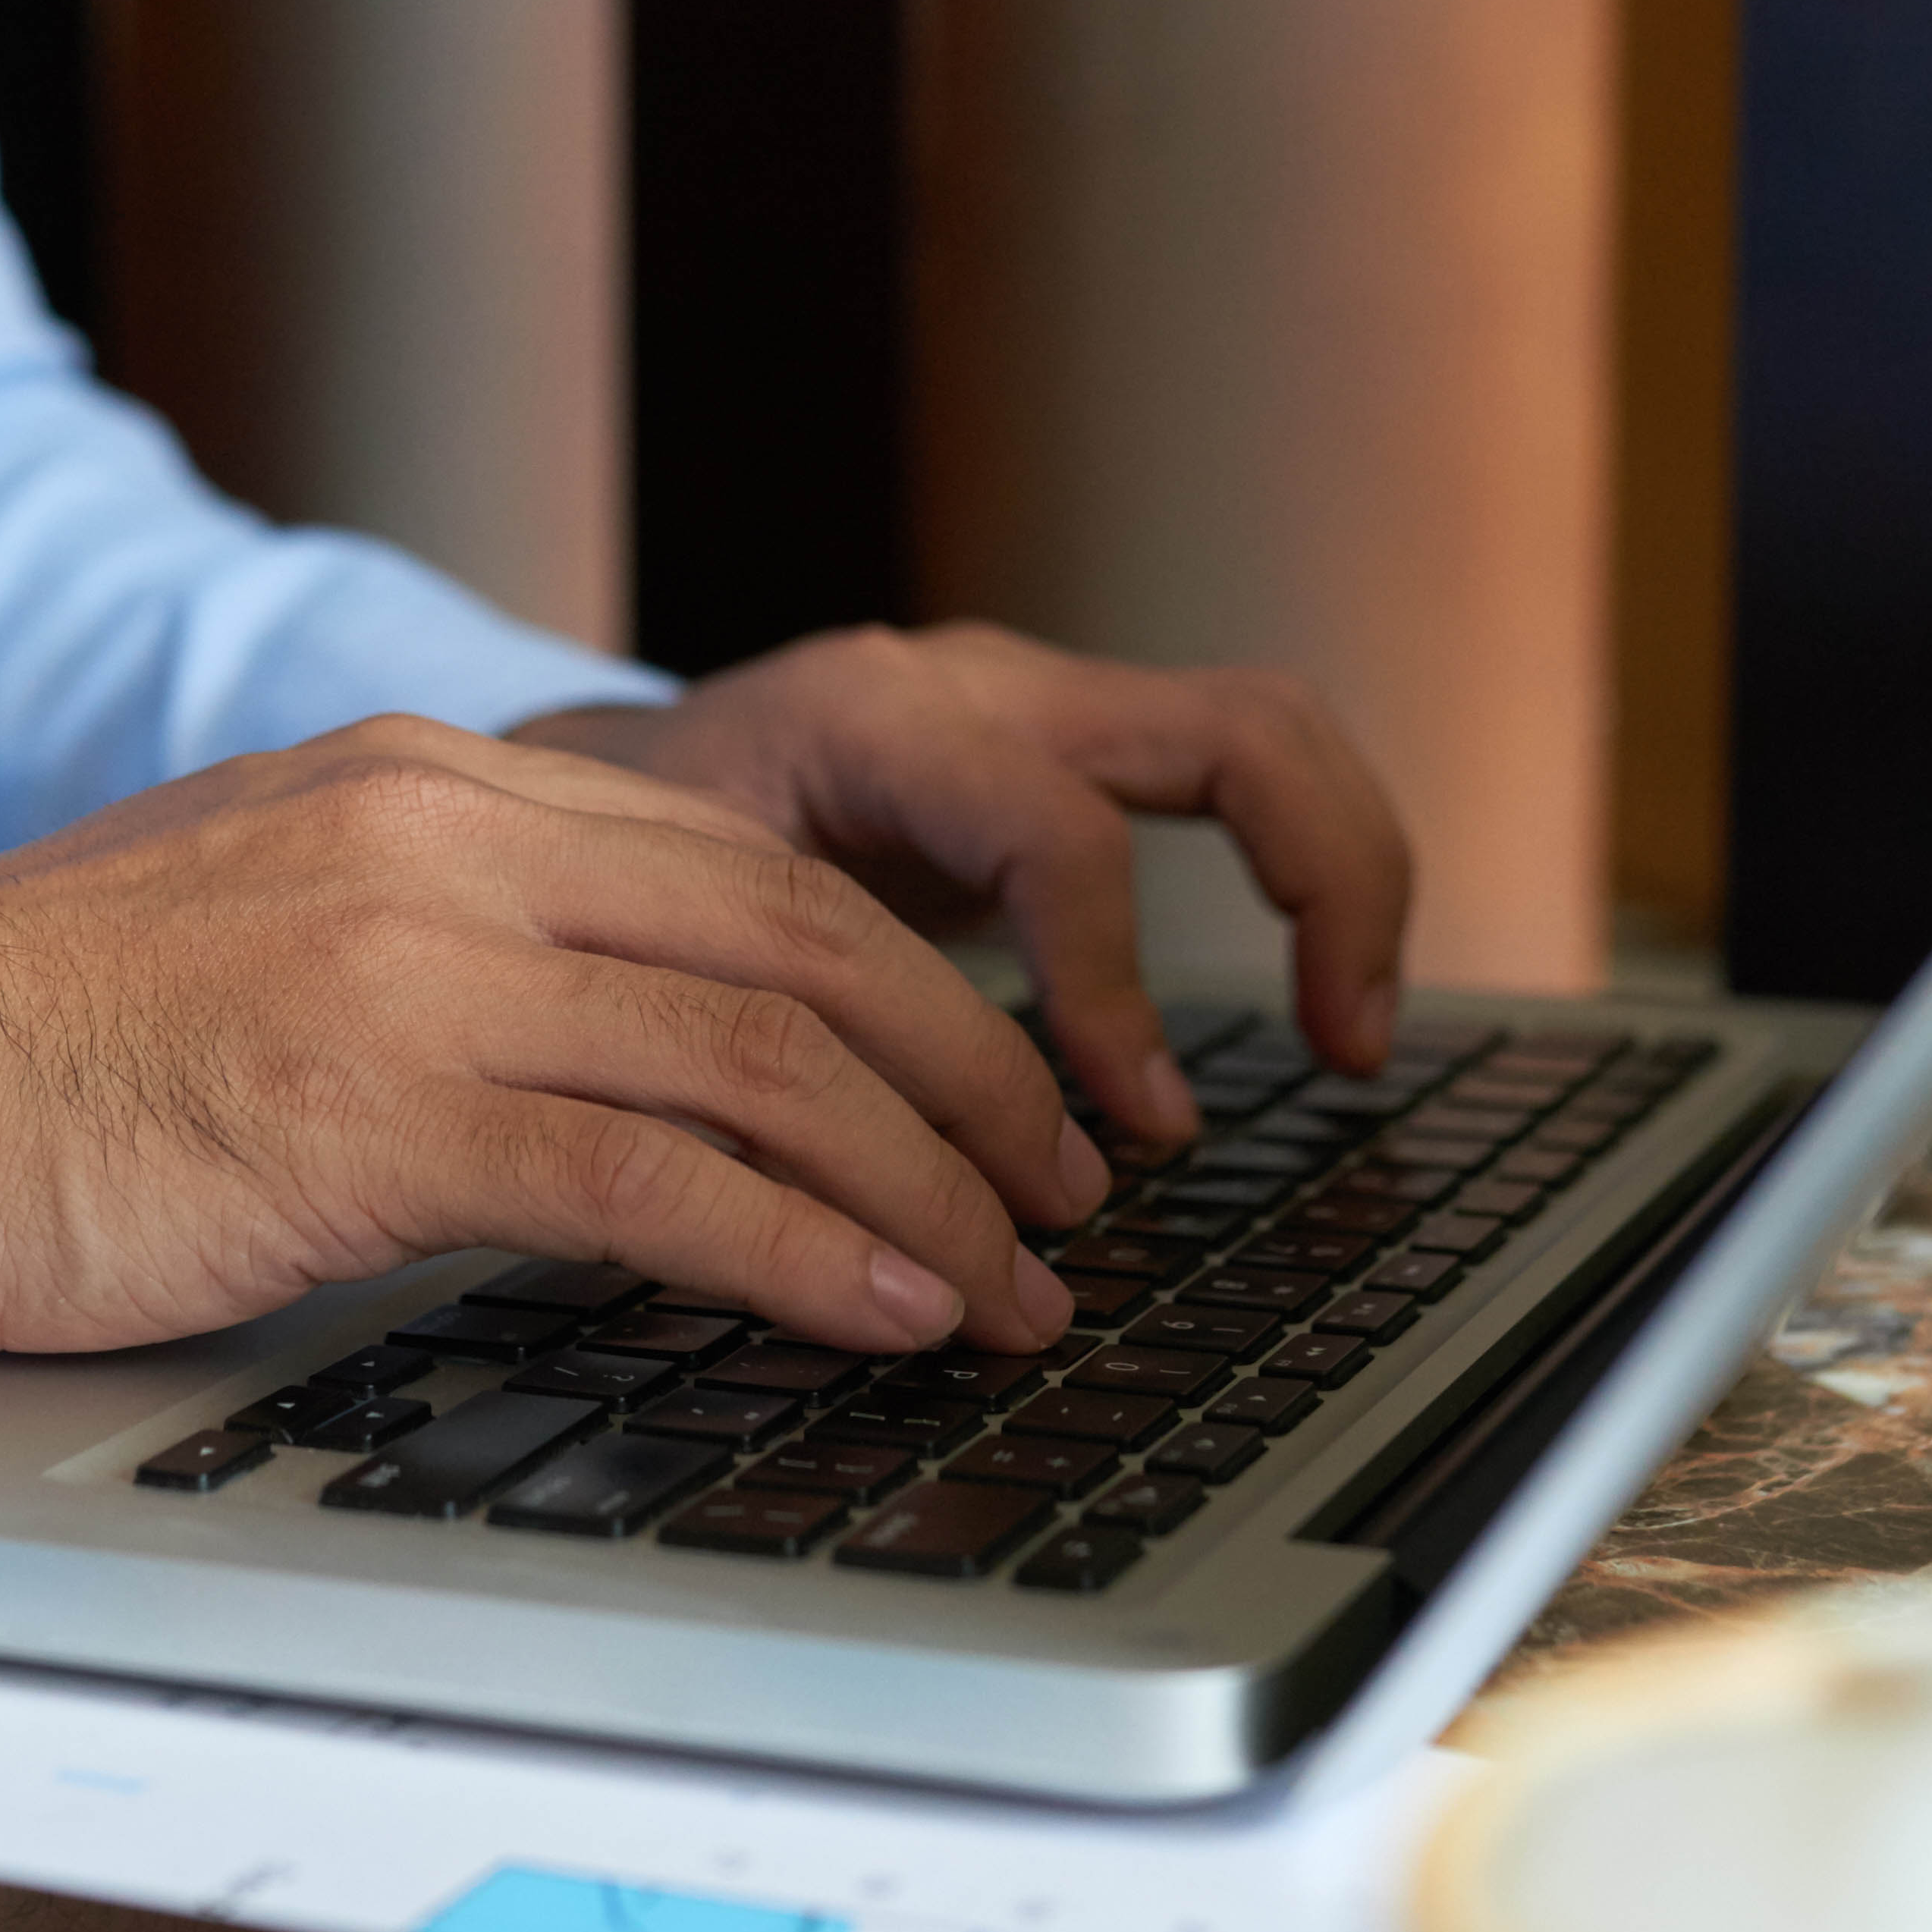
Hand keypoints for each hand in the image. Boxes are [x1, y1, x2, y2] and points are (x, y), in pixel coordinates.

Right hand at [0, 717, 1102, 1359]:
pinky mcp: (375, 1108)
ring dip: (926, 1187)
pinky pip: (653, 1176)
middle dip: (969, 1082)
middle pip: (803, 945)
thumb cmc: (37, 1043)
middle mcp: (450, 843)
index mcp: (437, 784)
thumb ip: (449, 943)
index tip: (995, 1093)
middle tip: (1064, 1198)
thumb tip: (611, 1052)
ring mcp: (418, 968)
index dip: (911, 988)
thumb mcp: (281, 921)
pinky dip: (803, 1250)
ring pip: (763, 1058)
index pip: (752, 868)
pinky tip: (890, 1311)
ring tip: (1018, 1288)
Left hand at [510, 620, 1412, 1154]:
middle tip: (1344, 1050)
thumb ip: (770, 1085)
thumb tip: (872, 1245)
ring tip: (1355, 1035)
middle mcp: (980, 686)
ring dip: (1349, 875)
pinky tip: (1317, 1001)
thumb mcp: (669, 970)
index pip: (1053, 834)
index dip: (1111, 988)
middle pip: (1239, 729)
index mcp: (874, 722)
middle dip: (1324, 886)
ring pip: (1271, 728)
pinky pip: (1242, 772)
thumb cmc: (616, 888)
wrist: (576, 785)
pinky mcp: (1071, 740)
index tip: (1134, 1132)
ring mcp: (1039, 698)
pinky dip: (1307, 874)